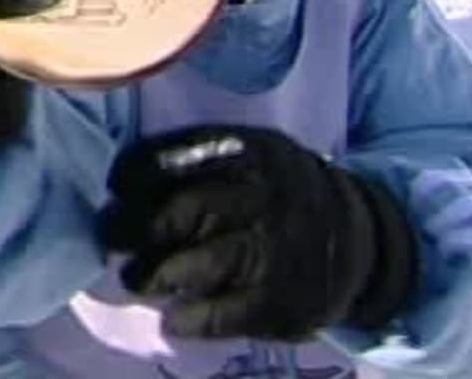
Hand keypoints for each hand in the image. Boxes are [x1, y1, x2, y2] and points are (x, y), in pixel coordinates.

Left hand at [101, 125, 419, 340]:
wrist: (359, 239)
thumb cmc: (277, 192)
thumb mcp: (250, 153)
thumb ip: (194, 158)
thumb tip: (117, 184)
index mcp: (249, 152)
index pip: (176, 157)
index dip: (133, 174)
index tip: (114, 188)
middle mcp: (264, 197)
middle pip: (184, 212)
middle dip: (133, 228)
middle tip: (111, 239)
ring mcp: (276, 251)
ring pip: (200, 264)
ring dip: (153, 276)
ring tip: (136, 280)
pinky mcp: (282, 302)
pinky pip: (222, 314)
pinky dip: (188, 320)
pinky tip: (172, 320)